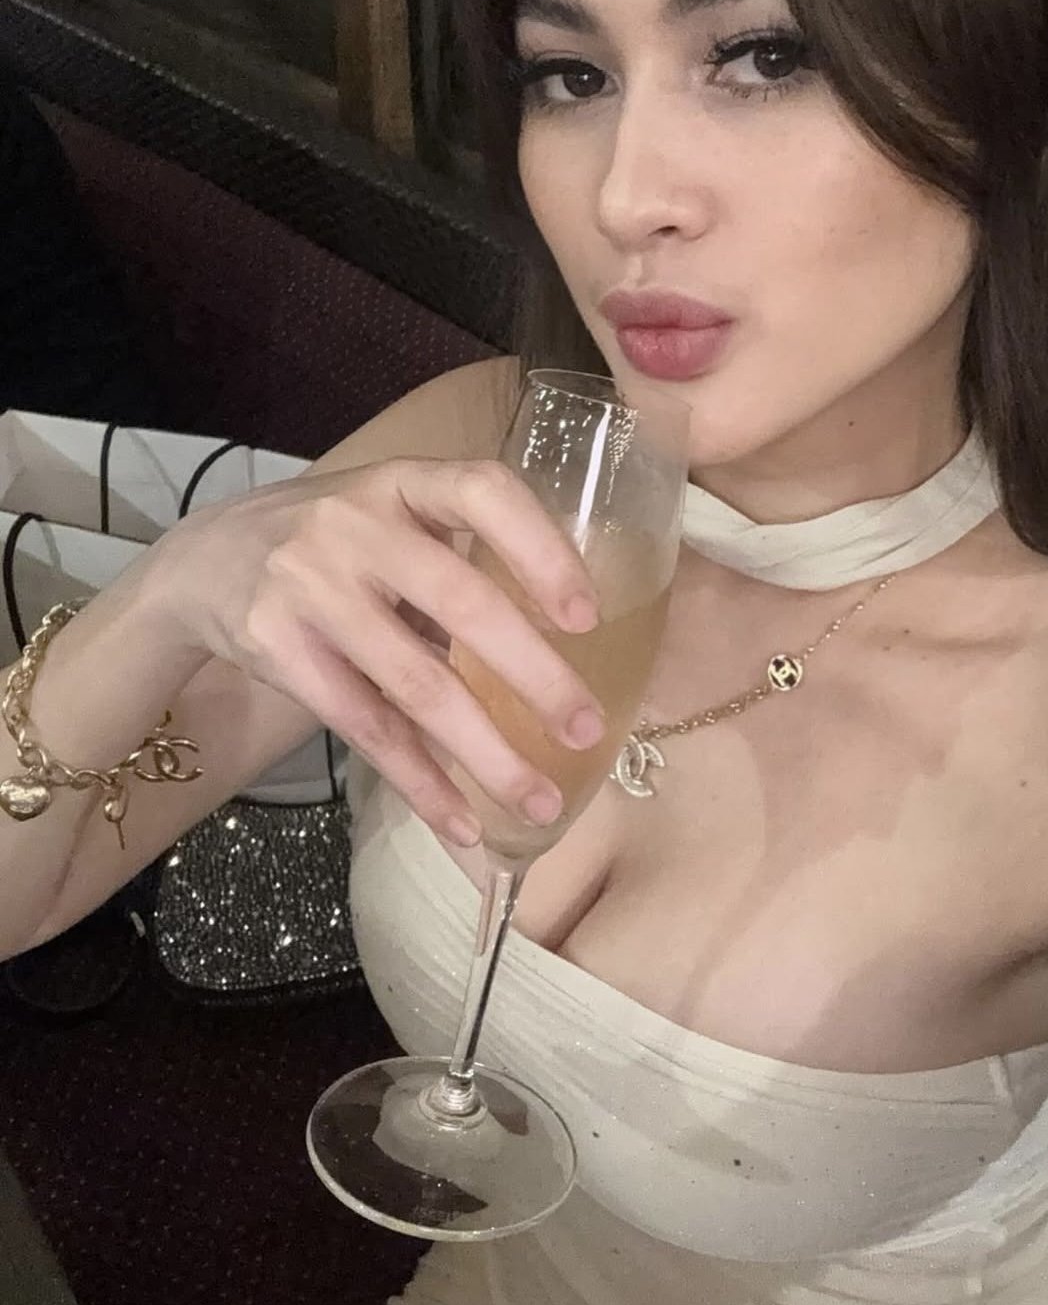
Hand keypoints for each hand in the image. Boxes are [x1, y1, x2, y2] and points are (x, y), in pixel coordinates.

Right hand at [148, 459, 605, 846]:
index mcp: (403, 483)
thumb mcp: (390, 519)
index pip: (483, 493)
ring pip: (416, 683)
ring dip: (487, 753)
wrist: (203, 561)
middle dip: (534, 675)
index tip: (587, 616)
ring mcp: (310, 586)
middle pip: (461, 602)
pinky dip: (420, 781)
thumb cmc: (333, 544)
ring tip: (541, 801)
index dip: (541, 551)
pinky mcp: (277, 649)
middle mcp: (356, 525)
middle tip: (588, 730)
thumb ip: (458, 560)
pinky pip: (365, 727)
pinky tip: (461, 821)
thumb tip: (562, 647)